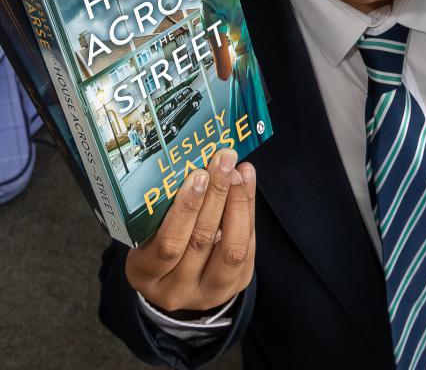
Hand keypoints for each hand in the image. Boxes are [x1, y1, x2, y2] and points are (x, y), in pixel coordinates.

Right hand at [126, 148, 255, 313]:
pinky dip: (248, 210)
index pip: (168, 245)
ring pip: (230, 248)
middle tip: (223, 162)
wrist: (178, 284)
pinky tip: (246, 181)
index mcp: (145, 274)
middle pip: (201, 241)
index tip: (198, 174)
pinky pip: (247, 246)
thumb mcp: (149, 233)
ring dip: (237, 202)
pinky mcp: (235, 286)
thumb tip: (198, 163)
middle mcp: (176, 290)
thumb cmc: (158, 246)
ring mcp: (208, 293)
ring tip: (238, 171)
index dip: (186, 209)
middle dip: (216, 196)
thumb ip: (167, 207)